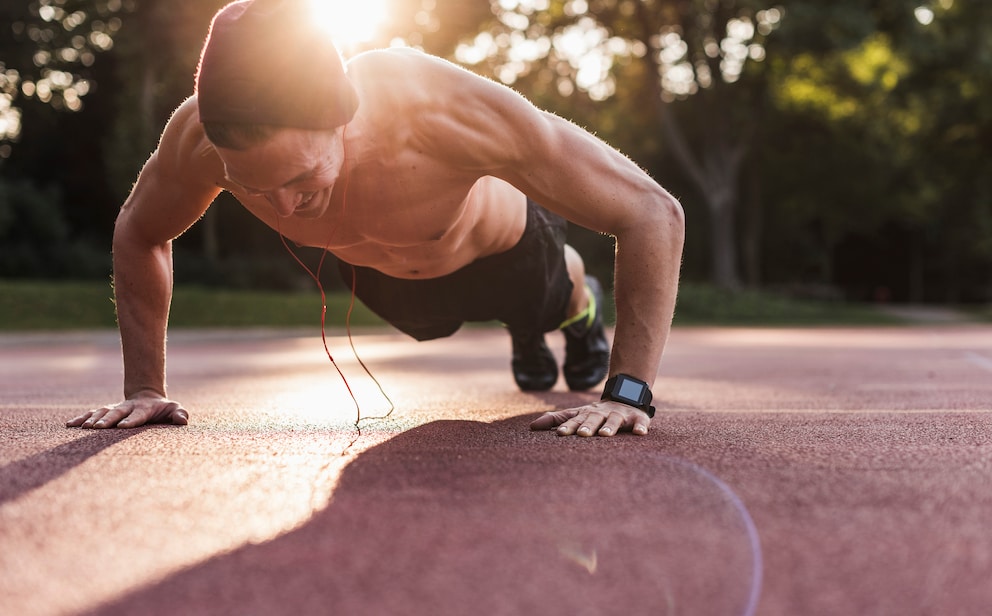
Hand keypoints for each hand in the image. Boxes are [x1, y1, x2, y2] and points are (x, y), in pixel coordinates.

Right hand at [66, 393, 187, 428]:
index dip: (131, 420)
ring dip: (92, 419)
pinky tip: (69, 425)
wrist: (147, 397)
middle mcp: (127, 407)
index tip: (123, 426)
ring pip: (101, 412)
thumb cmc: (163, 409)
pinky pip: (91, 414)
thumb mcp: (174, 409)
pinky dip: (80, 419)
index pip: (137, 415)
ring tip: (83, 428)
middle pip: (116, 413)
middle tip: (98, 428)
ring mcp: (114, 409)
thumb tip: (183, 421)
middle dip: (107, 420)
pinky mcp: (105, 412)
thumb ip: (179, 414)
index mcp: (144, 408)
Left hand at [530, 400, 651, 436]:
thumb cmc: (596, 414)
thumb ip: (556, 420)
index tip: (560, 433)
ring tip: (606, 435)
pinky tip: (640, 433)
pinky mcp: (637, 418)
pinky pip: (640, 422)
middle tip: (582, 434)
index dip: (568, 426)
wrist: (626, 399)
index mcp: (587, 414)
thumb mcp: (577, 414)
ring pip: (615, 420)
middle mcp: (602, 414)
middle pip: (594, 419)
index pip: (575, 420)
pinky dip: (640, 427)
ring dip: (610, 426)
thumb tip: (531, 427)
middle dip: (587, 426)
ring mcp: (620, 415)